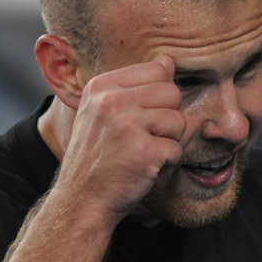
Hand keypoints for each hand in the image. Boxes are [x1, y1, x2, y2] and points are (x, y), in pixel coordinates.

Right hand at [52, 56, 185, 223]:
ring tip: (142, 152)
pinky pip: (177, 149)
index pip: (158, 70)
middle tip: (142, 138)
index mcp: (102, 86)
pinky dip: (166, 163)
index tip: (138, 117)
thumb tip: (168, 61)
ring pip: (179, 120)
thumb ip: (133, 86)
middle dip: (166, 118)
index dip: (158, 97)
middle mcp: (112, 101)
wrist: (82, 199)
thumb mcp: (102, 112)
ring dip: (168, 141)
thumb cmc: (97, 156)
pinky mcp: (144, 152)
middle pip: (172, 92)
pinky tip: (144, 168)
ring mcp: (128, 126)